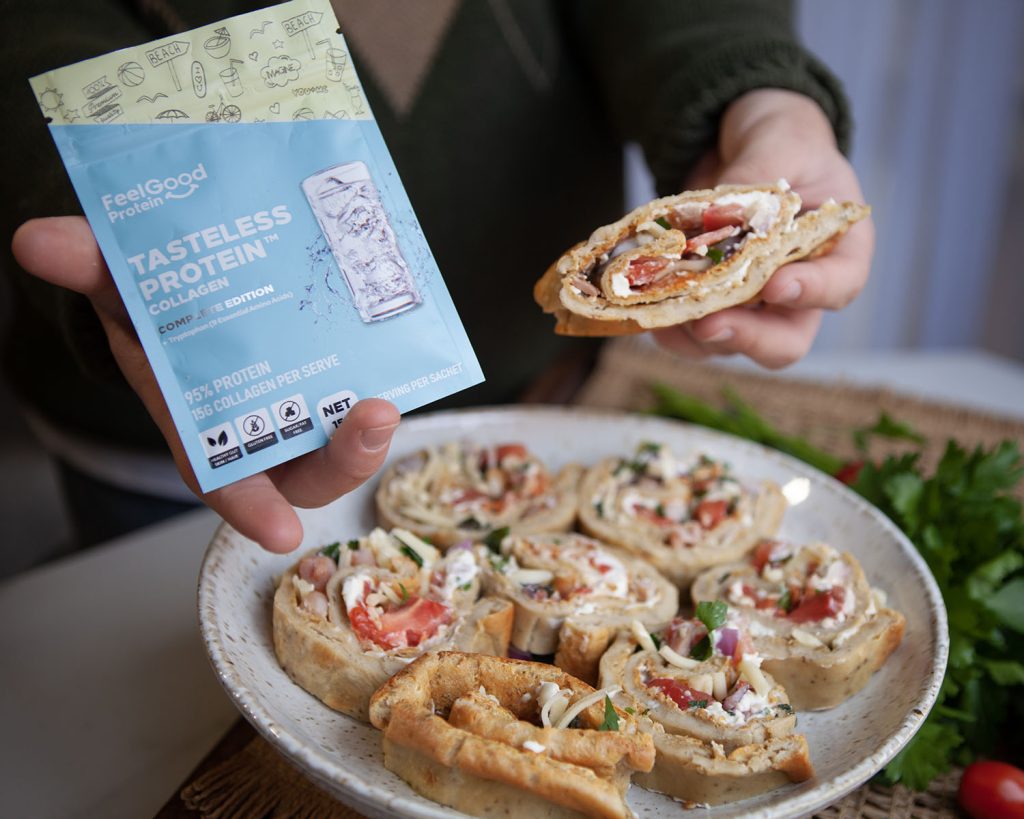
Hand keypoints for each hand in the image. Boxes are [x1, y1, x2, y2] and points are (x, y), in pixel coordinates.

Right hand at [12, 217, 399, 552]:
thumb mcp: (119, 289)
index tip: (281, 533)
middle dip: (342, 458)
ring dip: (371, 426)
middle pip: (310, 468)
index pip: (228, 483)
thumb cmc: (152, 307)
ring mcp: (308, 404)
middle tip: (370, 419)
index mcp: (204, 430)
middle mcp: (262, 428)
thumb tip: (37, 239)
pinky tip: (399, 338)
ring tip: (389, 395)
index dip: (252, 509)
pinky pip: (370, 383)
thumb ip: (89, 268)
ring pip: (348, 435)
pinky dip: (385, 369)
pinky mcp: (342, 373)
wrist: (203, 282)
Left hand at [653, 88, 874, 367]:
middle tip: (709, 323)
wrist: (742, 145)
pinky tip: (648, 313)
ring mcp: (753, 306)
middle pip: (785, 341)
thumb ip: (759, 176)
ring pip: (732, 344)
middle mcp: (799, 291)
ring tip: (664, 315)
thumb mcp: (779, 143)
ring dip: (696, 336)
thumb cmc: (781, 142)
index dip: (812, 292)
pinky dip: (670, 329)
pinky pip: (693, 336)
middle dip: (746, 338)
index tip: (776, 285)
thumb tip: (724, 210)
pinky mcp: (712, 305)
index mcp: (839, 250)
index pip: (839, 285)